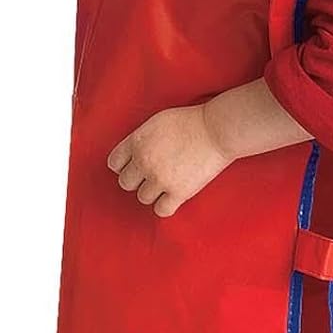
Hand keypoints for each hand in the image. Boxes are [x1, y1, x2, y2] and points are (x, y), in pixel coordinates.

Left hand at [107, 105, 234, 217]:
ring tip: (167, 183)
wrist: (218, 129)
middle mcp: (144, 161)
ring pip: (142, 197)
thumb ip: (140, 139)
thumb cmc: (191, 122)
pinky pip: (161, 210)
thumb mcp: (156, 122)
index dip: (124, 166)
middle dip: (138, 180)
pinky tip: (173, 197)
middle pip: (125, 183)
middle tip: (152, 175)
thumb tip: (130, 155)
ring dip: (153, 193)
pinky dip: (166, 206)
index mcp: (137, 142)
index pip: (114, 163)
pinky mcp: (178, 192)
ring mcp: (160, 178)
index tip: (135, 166)